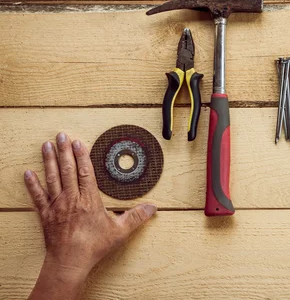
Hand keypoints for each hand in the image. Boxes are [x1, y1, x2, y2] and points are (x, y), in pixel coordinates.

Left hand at [25, 132, 156, 299]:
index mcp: (89, 200)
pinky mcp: (45, 215)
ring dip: (49, 161)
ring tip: (47, 146)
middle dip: (64, 151)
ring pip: (52, 178)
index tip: (79, 143)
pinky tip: (28, 173)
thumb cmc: (93, 247)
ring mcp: (56, 205)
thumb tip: (152, 208)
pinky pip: (37, 196)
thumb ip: (136, 218)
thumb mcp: (119, 232)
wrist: (69, 262)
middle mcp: (71, 199)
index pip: (85, 172)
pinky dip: (32, 184)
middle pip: (67, 170)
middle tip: (61, 136)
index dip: (82, 156)